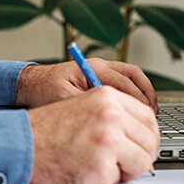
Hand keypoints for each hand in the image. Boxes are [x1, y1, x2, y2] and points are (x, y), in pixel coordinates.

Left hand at [16, 59, 156, 112]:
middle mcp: (100, 65)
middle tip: (152, 117)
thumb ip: (86, 105)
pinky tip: (136, 110)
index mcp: (93, 68)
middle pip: (134, 76)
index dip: (138, 101)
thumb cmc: (43, 92)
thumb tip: (109, 117)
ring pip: (133, 77)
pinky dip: (135, 94)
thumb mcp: (64, 101)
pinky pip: (125, 82)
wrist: (31, 85)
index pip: (125, 82)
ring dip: (144, 93)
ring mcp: (101, 70)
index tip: (145, 117)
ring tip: (150, 113)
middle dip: (146, 97)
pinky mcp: (99, 78)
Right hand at [27, 87, 158, 183]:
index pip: (148, 117)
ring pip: (141, 160)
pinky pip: (121, 178)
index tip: (143, 143)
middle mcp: (111, 116)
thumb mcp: (82, 106)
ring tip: (103, 165)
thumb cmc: (46, 129)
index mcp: (107, 97)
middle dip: (141, 153)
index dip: (148, 134)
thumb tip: (142, 132)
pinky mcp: (101, 166)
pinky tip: (89, 171)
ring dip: (127, 168)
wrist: (20, 143)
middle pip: (150, 139)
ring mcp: (108, 141)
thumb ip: (113, 114)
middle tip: (129, 161)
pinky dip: (109, 180)